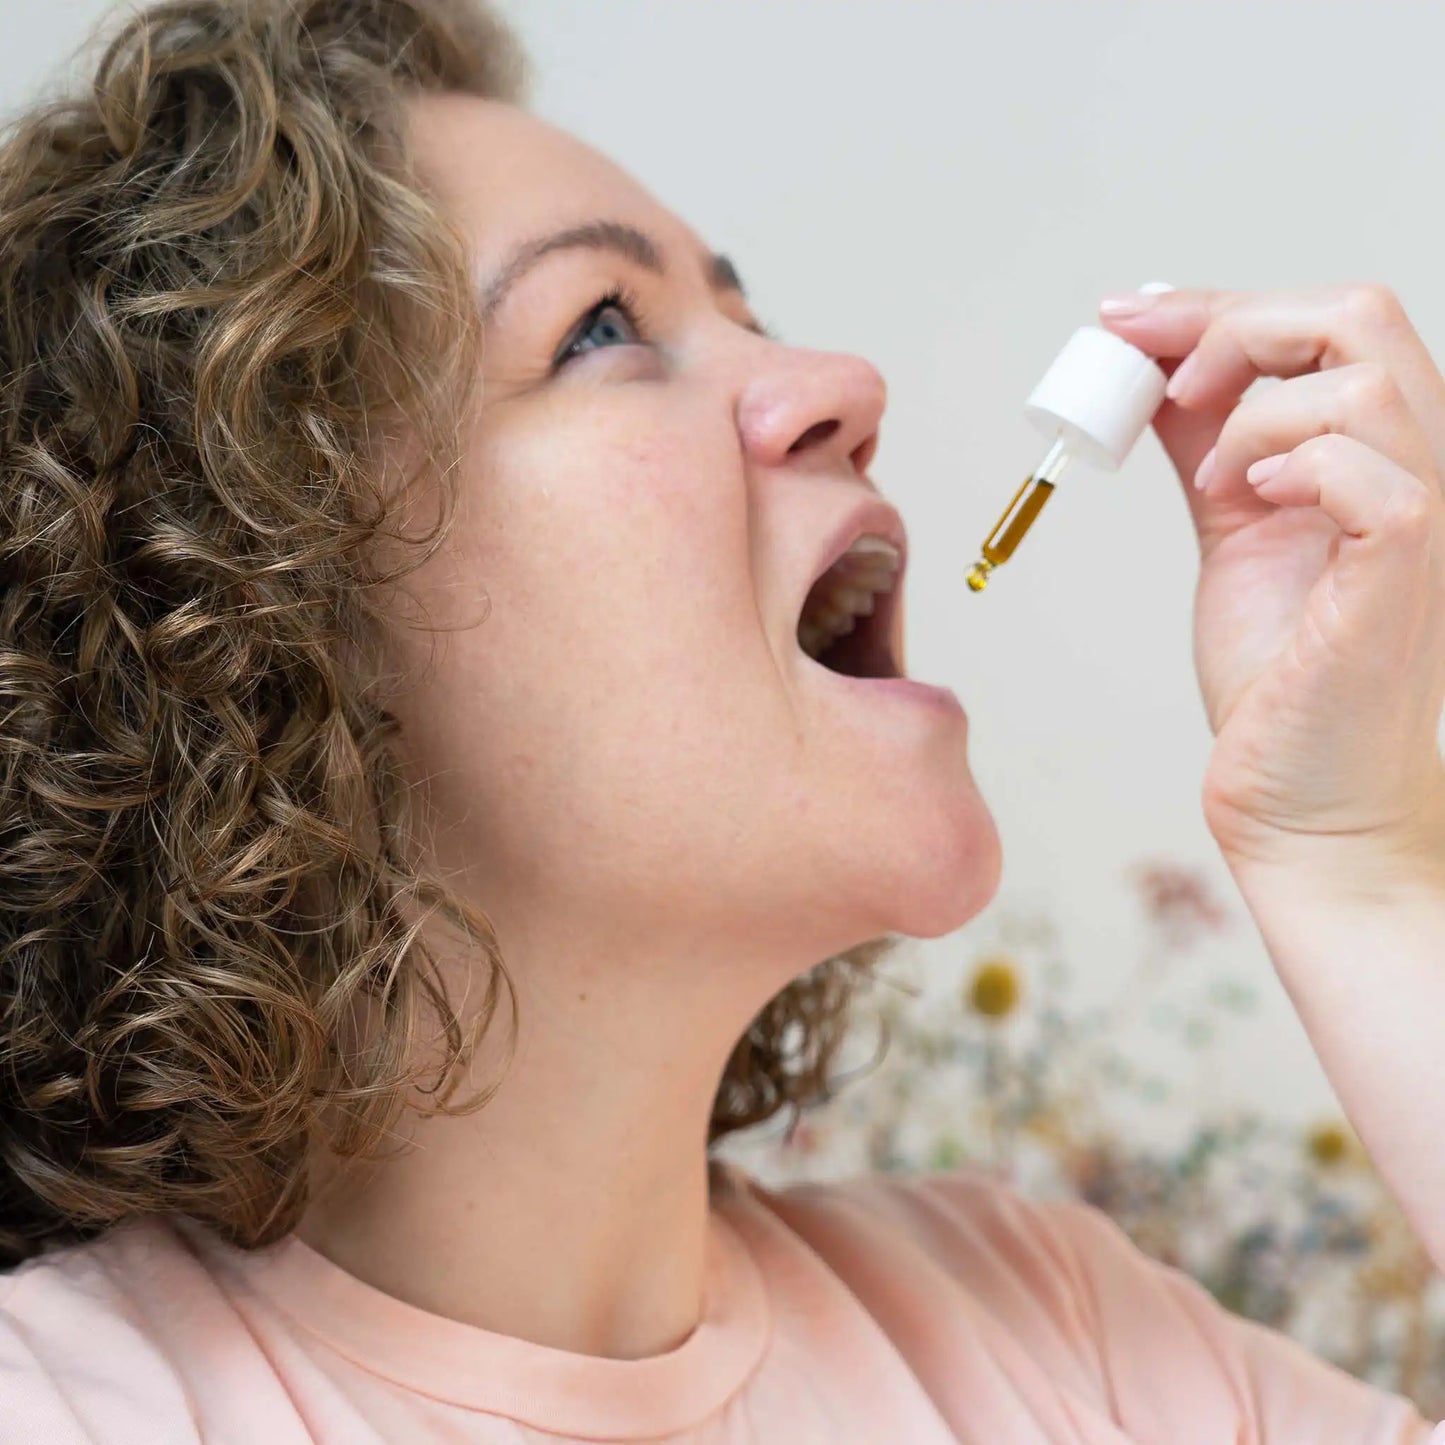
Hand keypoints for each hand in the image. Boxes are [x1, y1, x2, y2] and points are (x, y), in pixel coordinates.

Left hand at [1098, 284, 1444, 872]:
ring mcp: (1422, 523)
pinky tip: (1252, 505)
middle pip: (1362, 314)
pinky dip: (1296, 466)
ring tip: (1215, 488)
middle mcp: (1416, 471)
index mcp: (1378, 450)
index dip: (1218, 305)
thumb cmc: (1278, 677)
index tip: (1123, 319)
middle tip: (1161, 383)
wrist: (1302, 799)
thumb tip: (1158, 377)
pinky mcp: (1401, 579)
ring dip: (1253, 415)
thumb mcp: (1233, 529)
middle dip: (1234, 326)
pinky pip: (1375, 476)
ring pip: (1365, 384)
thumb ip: (1211, 448)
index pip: (1329, 322)